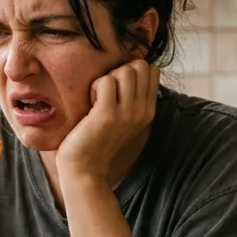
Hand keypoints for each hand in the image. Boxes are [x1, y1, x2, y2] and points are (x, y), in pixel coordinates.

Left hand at [56, 60, 158, 185]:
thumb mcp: (124, 120)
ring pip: (125, 71)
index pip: (152, 71)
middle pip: (140, 66)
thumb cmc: (97, 141)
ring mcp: (126, 113)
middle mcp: (142, 111)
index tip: (118, 88)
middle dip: (120, 71)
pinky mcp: (107, 114)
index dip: (132, 71)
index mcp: (148, 111)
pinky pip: (105, 81)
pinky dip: (94, 86)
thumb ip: (132, 98)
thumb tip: (130, 69)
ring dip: (107, 78)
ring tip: (98, 98)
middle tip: (106, 92)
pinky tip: (90, 104)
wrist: (84, 170)